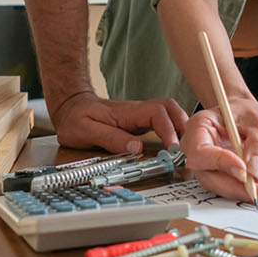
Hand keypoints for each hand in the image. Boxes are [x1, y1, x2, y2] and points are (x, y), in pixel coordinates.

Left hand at [49, 91, 188, 154]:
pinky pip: (164, 121)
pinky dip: (175, 130)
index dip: (169, 130)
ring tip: (186, 149)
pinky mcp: (140, 121)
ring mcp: (140, 115)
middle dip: (184, 126)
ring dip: (182, 128)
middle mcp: (137, 111)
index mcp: (127, 112)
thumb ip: (110, 138)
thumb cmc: (75, 118)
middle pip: (170, 108)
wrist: (69, 106)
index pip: (156, 113)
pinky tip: (176, 145)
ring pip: (170, 113)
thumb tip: (137, 148)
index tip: (173, 150)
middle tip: (188, 149)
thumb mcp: (85, 131)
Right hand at [181, 99, 257, 202]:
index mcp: (199, 126)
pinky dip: (248, 187)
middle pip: (209, 177)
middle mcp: (196, 148)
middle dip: (237, 187)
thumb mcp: (257, 121)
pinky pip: (229, 185)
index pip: (201, 152)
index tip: (244, 171)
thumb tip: (255, 170)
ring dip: (245, 189)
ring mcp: (205, 163)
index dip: (221, 164)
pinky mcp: (216, 174)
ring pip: (220, 185)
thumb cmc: (244, 112)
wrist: (242, 114)